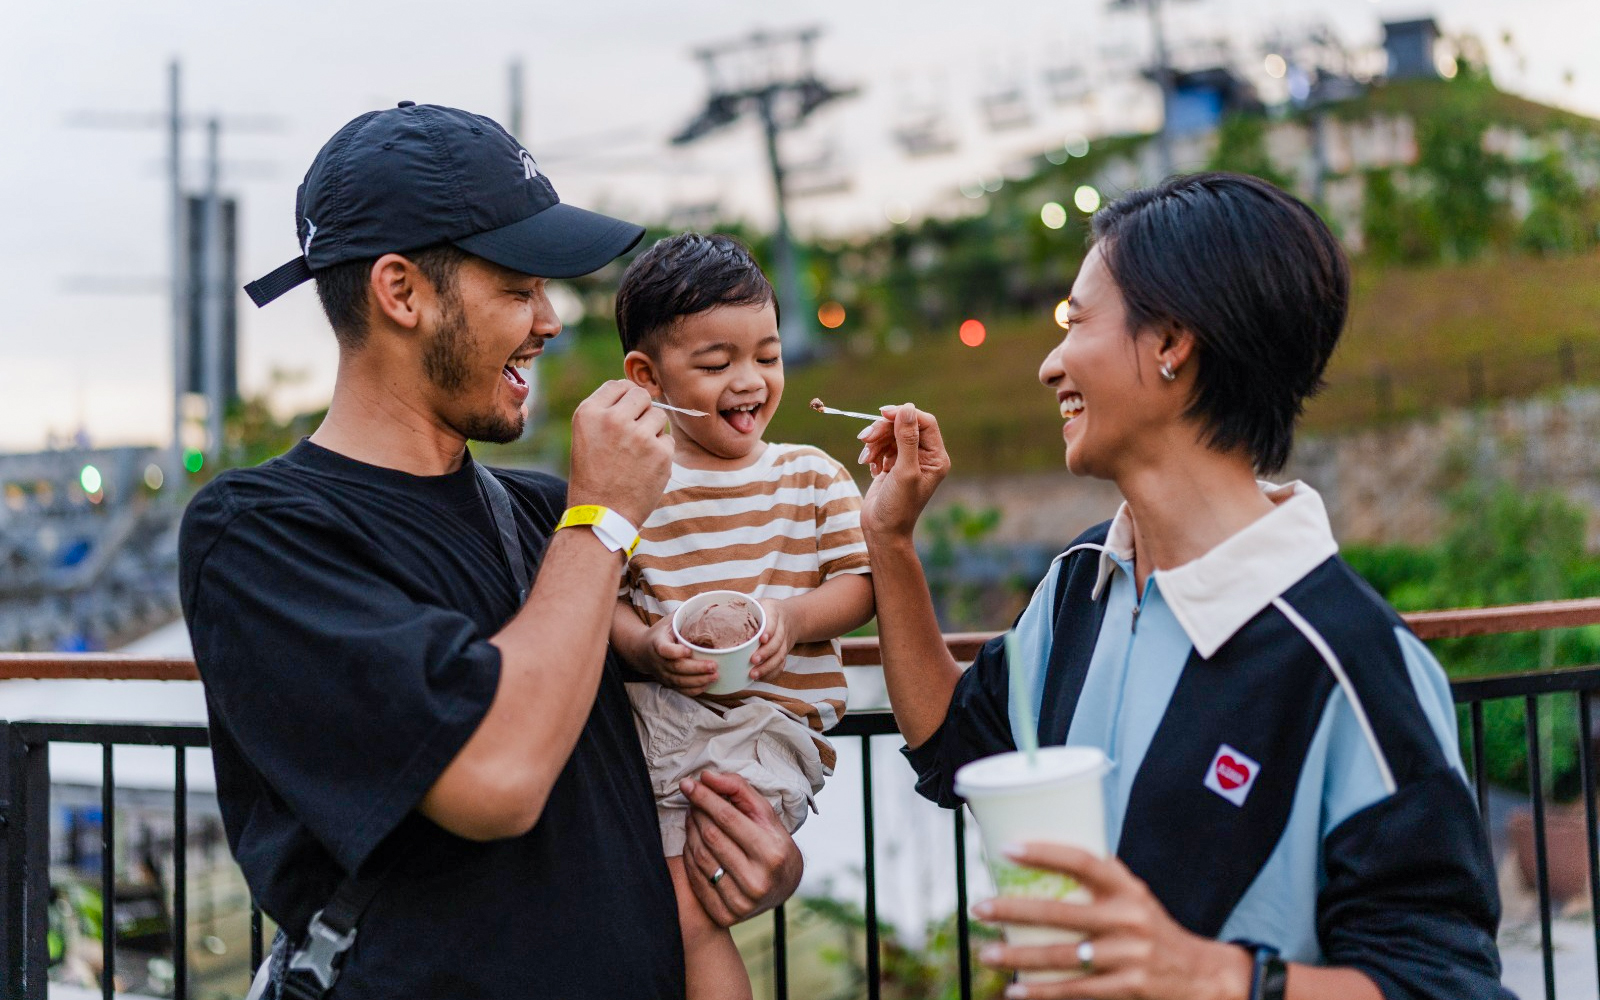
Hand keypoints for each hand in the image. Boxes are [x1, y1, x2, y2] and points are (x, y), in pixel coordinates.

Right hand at [568, 380, 671, 527]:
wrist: (601, 514)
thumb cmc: (593, 474)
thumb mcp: (586, 435)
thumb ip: (608, 410)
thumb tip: (639, 390)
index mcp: (589, 413)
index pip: (618, 385)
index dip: (624, 400)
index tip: (623, 417)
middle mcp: (613, 419)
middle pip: (641, 395)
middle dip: (641, 411)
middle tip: (632, 435)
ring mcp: (639, 436)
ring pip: (658, 415)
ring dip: (652, 431)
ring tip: (636, 454)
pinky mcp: (660, 453)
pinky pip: (668, 439)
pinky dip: (661, 452)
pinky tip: (644, 467)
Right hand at [633, 616, 719, 695]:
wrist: (642, 651)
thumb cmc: (661, 633)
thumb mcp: (669, 620)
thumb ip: (684, 611)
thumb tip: (703, 596)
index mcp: (658, 643)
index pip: (664, 650)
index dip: (675, 652)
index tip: (689, 649)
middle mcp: (658, 661)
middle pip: (676, 668)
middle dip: (696, 669)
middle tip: (713, 666)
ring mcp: (662, 674)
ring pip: (680, 682)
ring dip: (698, 681)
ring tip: (715, 675)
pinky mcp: (667, 682)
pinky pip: (681, 690)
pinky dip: (694, 690)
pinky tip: (707, 685)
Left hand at [679, 771, 802, 926]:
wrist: (785, 887)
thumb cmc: (773, 843)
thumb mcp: (766, 814)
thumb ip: (739, 790)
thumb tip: (706, 777)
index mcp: (772, 853)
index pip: (728, 818)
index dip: (705, 798)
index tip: (688, 784)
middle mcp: (758, 880)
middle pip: (712, 837)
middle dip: (697, 813)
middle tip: (691, 800)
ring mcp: (741, 902)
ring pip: (701, 858)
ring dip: (690, 833)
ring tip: (692, 818)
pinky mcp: (726, 915)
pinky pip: (696, 880)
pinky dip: (689, 857)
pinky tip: (692, 842)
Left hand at [749, 599, 794, 682]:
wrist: (791, 617)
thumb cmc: (766, 611)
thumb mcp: (757, 604)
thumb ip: (742, 609)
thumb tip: (713, 615)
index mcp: (773, 612)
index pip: (773, 621)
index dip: (769, 630)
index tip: (762, 639)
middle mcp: (782, 627)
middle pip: (777, 642)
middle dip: (766, 652)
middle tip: (753, 660)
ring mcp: (785, 641)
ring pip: (780, 655)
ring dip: (768, 666)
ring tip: (753, 674)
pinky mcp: (785, 652)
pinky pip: (781, 664)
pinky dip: (772, 673)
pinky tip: (760, 678)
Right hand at [858, 403, 950, 538]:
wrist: (882, 531)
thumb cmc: (898, 506)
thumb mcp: (904, 471)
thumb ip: (906, 438)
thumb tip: (906, 408)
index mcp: (936, 457)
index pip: (924, 422)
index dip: (904, 414)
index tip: (882, 414)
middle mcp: (925, 456)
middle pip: (904, 426)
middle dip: (883, 429)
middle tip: (865, 438)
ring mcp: (908, 460)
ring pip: (890, 434)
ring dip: (874, 442)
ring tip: (866, 458)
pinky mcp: (892, 464)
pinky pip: (881, 445)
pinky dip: (872, 452)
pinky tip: (868, 465)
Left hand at [973, 843, 1251, 999]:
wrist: (1200, 976)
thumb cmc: (1153, 929)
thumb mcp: (1135, 896)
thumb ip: (1101, 880)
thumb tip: (1047, 855)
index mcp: (1127, 888)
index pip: (1082, 861)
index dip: (1044, 852)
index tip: (1006, 849)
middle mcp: (1128, 919)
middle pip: (1060, 912)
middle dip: (1013, 910)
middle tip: (980, 906)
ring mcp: (1127, 956)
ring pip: (1060, 956)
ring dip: (1018, 956)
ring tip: (987, 952)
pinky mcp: (1126, 988)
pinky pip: (1074, 990)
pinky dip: (1041, 992)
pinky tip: (1015, 990)